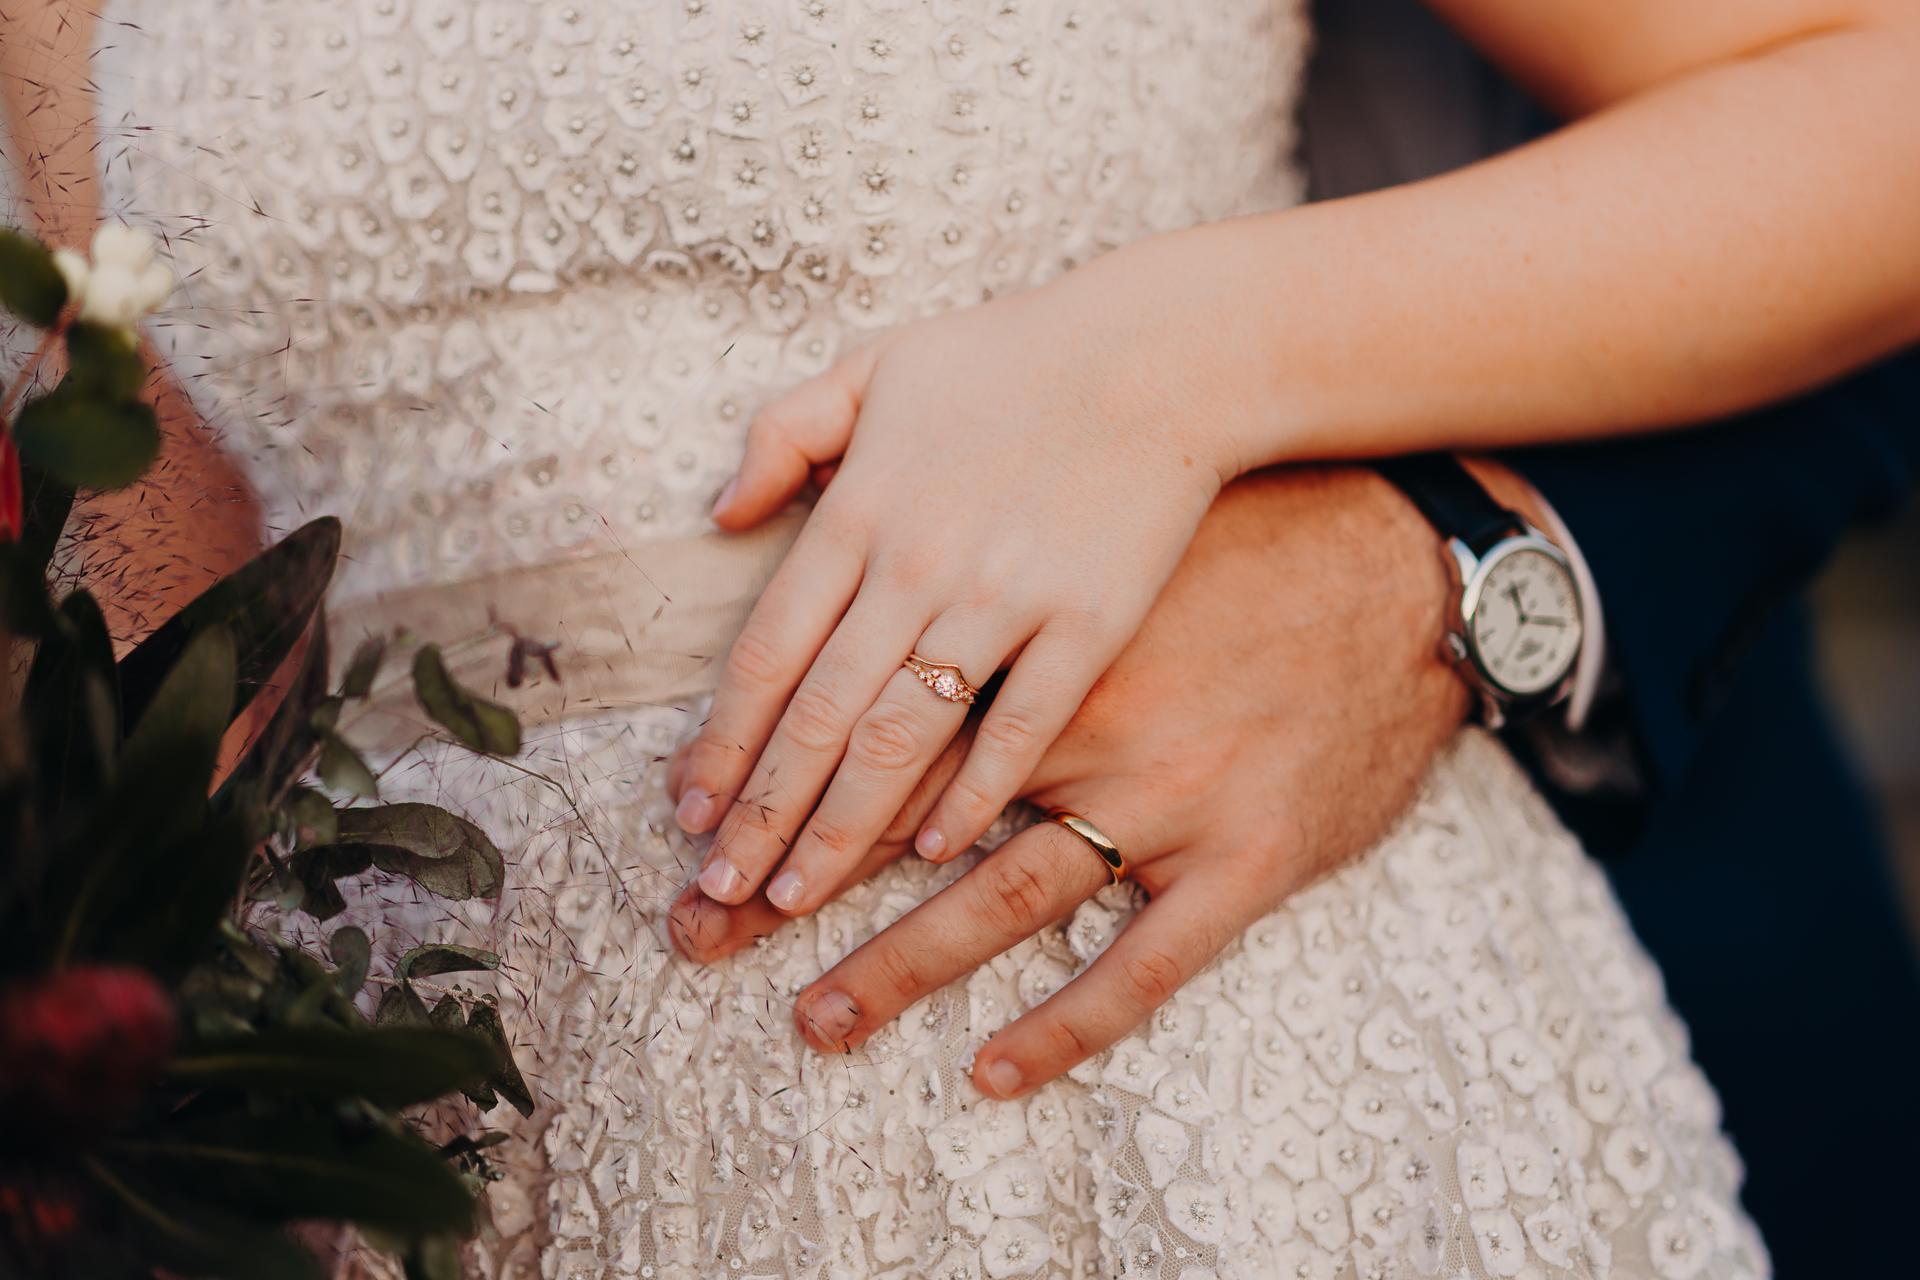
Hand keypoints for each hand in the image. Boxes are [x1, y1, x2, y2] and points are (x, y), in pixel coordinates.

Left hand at [671, 465, 1474, 1097]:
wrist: (1401, 557)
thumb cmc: (1231, 525)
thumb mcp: (1090, 500)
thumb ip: (973, 505)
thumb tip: (784, 502)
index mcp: (1036, 626)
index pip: (871, 719)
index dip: (773, 780)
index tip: (695, 832)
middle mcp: (1087, 717)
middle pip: (909, 816)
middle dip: (795, 880)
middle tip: (701, 936)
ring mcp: (1172, 793)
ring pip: (1009, 896)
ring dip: (904, 963)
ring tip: (816, 1018)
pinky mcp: (1251, 854)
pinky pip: (1147, 962)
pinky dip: (1070, 1023)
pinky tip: (996, 1068)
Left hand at [675, 266, 1249, 919]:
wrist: (1161, 350)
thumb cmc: (1014, 356)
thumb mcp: (875, 364)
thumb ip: (784, 433)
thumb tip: (719, 513)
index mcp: (859, 512)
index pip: (765, 653)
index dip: (720, 742)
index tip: (686, 811)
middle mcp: (916, 566)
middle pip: (817, 716)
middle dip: (760, 813)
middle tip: (718, 889)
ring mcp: (1004, 599)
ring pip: (902, 738)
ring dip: (841, 827)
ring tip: (796, 897)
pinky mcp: (1088, 624)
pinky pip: (1020, 730)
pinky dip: (973, 794)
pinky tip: (933, 850)